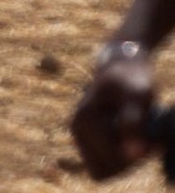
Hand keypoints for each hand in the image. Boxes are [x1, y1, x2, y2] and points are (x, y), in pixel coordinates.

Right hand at [72, 44, 156, 179]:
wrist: (123, 65)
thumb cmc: (132, 78)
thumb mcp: (139, 96)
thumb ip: (134, 124)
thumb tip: (132, 155)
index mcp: (84, 121)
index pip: (115, 161)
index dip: (140, 153)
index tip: (157, 136)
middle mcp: (76, 130)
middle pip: (110, 168)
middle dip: (133, 157)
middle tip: (152, 136)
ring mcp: (80, 135)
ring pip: (109, 167)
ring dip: (130, 157)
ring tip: (144, 135)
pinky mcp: (88, 138)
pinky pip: (107, 162)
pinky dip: (124, 155)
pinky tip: (135, 137)